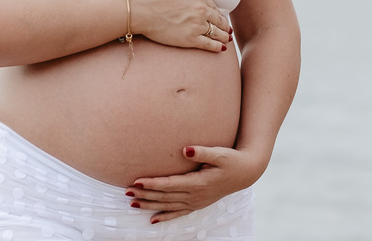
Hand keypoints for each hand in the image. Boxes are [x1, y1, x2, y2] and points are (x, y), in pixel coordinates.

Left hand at [126, 145, 266, 223]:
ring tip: (131, 203)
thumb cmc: (232, 160)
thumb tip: (186, 150)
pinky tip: (153, 220)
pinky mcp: (198, 204)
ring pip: (168, 206)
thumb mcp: (220, 153)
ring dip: (149, 205)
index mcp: (198, 183)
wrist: (246, 173)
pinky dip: (165, 217)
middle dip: (145, 194)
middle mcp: (195, 196)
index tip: (136, 181)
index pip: (169, 185)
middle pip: (164, 196)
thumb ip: (202, 152)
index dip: (152, 183)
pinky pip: (178, 213)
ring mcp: (196, 202)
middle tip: (126, 190)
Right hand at [133, 0, 232, 51]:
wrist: (141, 8)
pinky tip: (221, 48)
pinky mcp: (190, 39)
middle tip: (228, 30)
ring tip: (226, 39)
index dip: (218, 14)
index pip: (213, 7)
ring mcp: (197, 25)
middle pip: (218, 20)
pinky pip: (209, 44)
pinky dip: (217, 47)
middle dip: (224, 25)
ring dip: (223, 36)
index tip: (220, 17)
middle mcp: (201, 10)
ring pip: (216, 32)